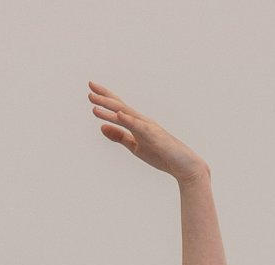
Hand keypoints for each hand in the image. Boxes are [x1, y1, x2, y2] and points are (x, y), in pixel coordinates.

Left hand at [88, 82, 207, 180]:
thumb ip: (119, 136)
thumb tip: (101, 127)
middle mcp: (143, 121)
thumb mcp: (135, 146)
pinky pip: (140, 127)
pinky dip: (129, 120)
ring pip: (127, 114)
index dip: (105, 98)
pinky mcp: (155, 137)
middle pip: (121, 106)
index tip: (91, 90)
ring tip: (94, 102)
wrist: (185, 166)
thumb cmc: (162, 156)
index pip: (119, 108)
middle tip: (90, 88)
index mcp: (137, 124)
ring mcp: (149, 128)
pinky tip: (119, 114)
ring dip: (111, 107)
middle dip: (105, 97)